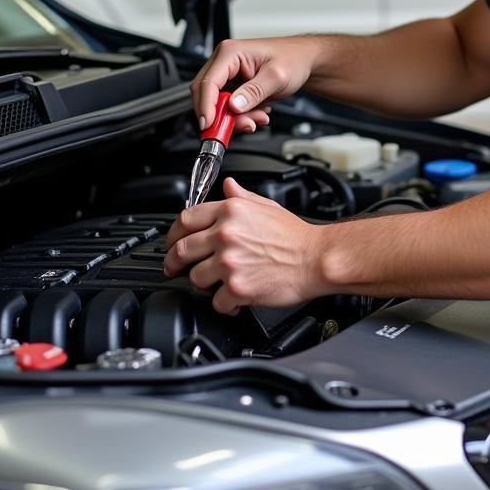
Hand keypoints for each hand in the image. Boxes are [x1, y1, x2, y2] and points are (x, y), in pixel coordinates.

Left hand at [163, 178, 326, 314]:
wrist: (317, 259)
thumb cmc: (296, 236)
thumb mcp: (267, 206)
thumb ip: (242, 196)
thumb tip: (228, 186)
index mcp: (231, 211)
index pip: (185, 220)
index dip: (172, 234)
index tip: (171, 243)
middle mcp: (226, 234)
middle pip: (181, 251)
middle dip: (173, 263)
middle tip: (175, 269)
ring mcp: (229, 262)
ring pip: (195, 278)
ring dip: (205, 283)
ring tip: (219, 282)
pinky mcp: (236, 288)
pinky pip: (216, 302)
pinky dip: (225, 303)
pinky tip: (235, 297)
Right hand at [192, 36, 314, 132]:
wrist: (303, 60)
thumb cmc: (293, 59)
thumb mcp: (276, 77)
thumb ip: (254, 92)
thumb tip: (233, 106)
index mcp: (230, 53)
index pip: (207, 82)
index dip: (206, 106)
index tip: (210, 125)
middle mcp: (225, 63)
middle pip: (206, 95)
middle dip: (222, 115)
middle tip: (240, 126)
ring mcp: (228, 75)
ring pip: (217, 104)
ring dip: (235, 117)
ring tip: (258, 117)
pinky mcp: (234, 87)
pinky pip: (228, 107)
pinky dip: (241, 116)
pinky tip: (258, 113)